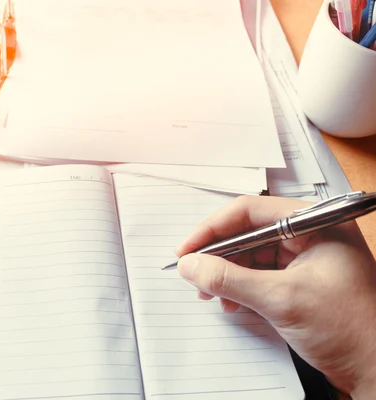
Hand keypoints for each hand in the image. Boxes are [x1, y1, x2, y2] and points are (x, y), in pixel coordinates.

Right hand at [173, 195, 375, 399]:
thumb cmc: (353, 330)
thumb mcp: (281, 300)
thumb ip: (229, 279)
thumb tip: (192, 265)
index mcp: (316, 223)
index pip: (251, 211)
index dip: (213, 229)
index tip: (187, 248)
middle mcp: (311, 234)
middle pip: (248, 232)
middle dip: (218, 256)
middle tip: (194, 272)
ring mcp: (307, 257)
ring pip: (251, 254)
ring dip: (227, 274)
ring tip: (211, 293)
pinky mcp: (300, 279)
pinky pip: (260, 273)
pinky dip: (241, 287)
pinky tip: (232, 302)